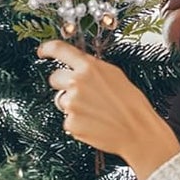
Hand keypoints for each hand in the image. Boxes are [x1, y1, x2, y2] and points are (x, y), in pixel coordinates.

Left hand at [37, 40, 179, 179]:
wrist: (137, 131)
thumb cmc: (131, 103)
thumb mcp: (115, 75)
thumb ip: (93, 68)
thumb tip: (80, 66)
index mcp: (89, 67)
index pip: (60, 50)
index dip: (47, 49)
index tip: (42, 51)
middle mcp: (76, 83)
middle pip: (54, 78)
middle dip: (63, 84)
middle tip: (82, 93)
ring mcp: (71, 104)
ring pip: (61, 100)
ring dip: (72, 105)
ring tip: (95, 111)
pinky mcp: (70, 123)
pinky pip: (68, 120)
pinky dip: (78, 122)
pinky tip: (94, 123)